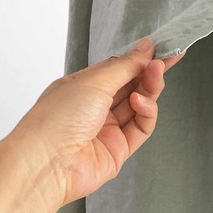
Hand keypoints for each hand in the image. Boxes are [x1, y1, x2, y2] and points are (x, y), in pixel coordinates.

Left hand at [8, 37, 185, 208]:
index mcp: (82, 87)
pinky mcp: (119, 149)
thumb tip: (145, 48)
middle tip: (166, 60)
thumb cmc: (56, 120)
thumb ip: (125, 65)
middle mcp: (94, 108)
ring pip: (140, 104)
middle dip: (149, 72)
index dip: (140, 59)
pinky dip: (146, 111)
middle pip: (132, 86)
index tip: (162, 49)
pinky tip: (141, 101)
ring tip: (156, 73)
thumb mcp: (94, 81)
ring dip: (150, 88)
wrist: (46, 164)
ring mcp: (107, 129)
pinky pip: (142, 126)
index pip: (118, 69)